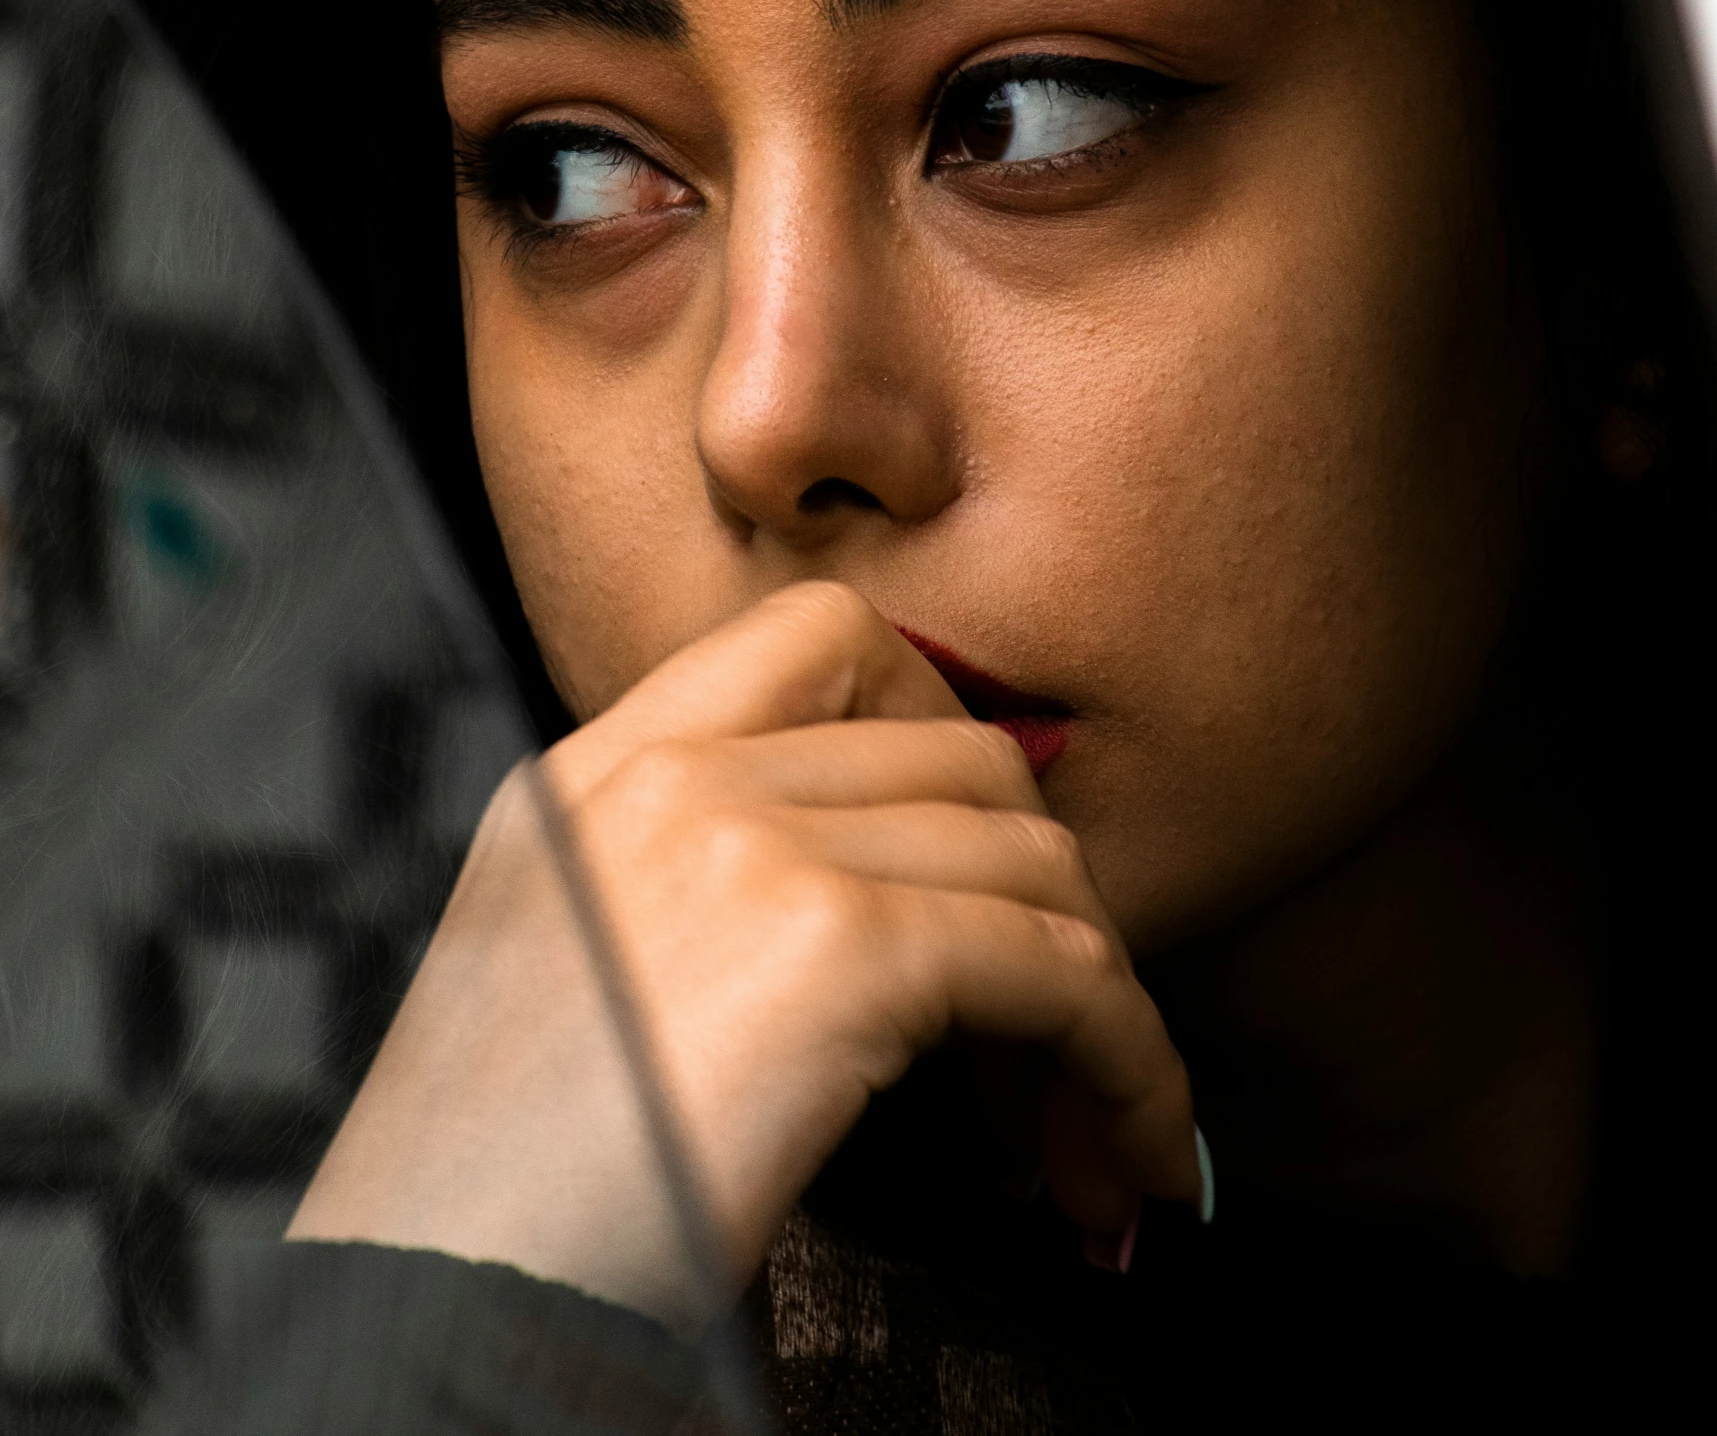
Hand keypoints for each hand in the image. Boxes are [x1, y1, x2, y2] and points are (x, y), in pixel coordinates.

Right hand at [289, 583, 1198, 1328]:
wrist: (427, 1308)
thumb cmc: (495, 1190)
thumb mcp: (568, 970)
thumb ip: (698, 885)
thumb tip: (902, 903)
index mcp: (600, 768)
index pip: (825, 637)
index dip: (942, 730)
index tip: (975, 860)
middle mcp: (675, 774)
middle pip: (963, 758)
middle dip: (1042, 897)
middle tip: (1050, 1043)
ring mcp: (750, 843)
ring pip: (1031, 861)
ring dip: (1098, 1000)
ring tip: (1090, 1133)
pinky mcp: (833, 946)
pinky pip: (1059, 972)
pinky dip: (1127, 1062)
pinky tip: (1119, 1153)